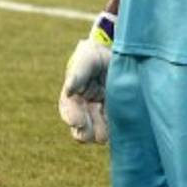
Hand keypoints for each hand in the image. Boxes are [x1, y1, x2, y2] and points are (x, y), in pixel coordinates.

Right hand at [58, 13, 114, 143]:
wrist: (114, 53)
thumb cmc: (95, 55)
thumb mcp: (86, 60)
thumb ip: (78, 74)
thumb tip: (68, 90)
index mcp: (72, 96)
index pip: (68, 112)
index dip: (72, 118)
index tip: (78, 122)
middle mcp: (84, 108)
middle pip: (81, 131)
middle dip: (86, 133)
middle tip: (93, 132)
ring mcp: (99, 112)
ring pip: (96, 134)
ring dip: (100, 133)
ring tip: (107, 131)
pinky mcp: (113, 113)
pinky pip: (112, 128)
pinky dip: (114, 129)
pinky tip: (119, 127)